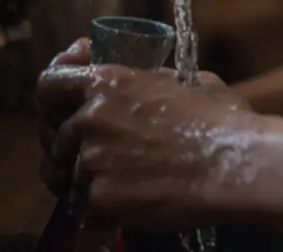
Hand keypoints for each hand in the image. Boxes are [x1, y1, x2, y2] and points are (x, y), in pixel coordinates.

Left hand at [37, 52, 256, 229]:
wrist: (234, 166)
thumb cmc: (220, 121)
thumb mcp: (182, 80)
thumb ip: (147, 80)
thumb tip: (142, 83)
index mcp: (108, 81)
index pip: (48, 84)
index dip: (52, 95)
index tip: (61, 103)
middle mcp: (91, 118)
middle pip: (52, 133)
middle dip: (67, 141)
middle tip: (91, 149)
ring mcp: (91, 160)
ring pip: (64, 171)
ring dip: (80, 174)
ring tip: (110, 177)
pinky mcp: (99, 198)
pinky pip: (81, 202)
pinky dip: (97, 202)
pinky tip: (123, 197)